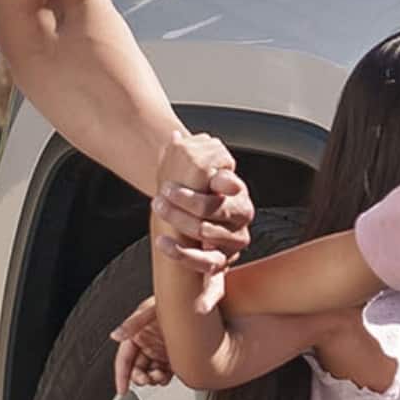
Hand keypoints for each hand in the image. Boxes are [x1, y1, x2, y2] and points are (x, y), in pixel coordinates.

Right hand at [110, 296, 173, 393]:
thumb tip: (115, 335)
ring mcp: (159, 349)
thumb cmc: (175, 299)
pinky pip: (164, 372)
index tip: (122, 389)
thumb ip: (132, 324)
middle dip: (139, 377)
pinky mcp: (172, 354)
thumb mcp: (151, 310)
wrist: (200, 299)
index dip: (121, 374)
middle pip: (136, 368)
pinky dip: (164, 378)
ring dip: (153, 378)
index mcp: (137, 332)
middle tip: (146, 379)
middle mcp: (146, 342)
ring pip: (150, 372)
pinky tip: (167, 376)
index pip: (124, 358)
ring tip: (160, 376)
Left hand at [152, 131, 251, 272]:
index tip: (207, 177)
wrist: (203, 234)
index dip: (223, 180)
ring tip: (159, 209)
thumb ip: (189, 158)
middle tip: (163, 191)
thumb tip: (174, 137)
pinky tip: (163, 243)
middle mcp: (240, 216)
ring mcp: (234, 240)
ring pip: (205, 231)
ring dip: (178, 220)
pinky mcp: (223, 261)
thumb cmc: (200, 200)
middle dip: (185, 199)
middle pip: (213, 207)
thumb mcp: (199, 178)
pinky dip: (181, 254)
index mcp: (237, 192)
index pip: (230, 184)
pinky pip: (204, 262)